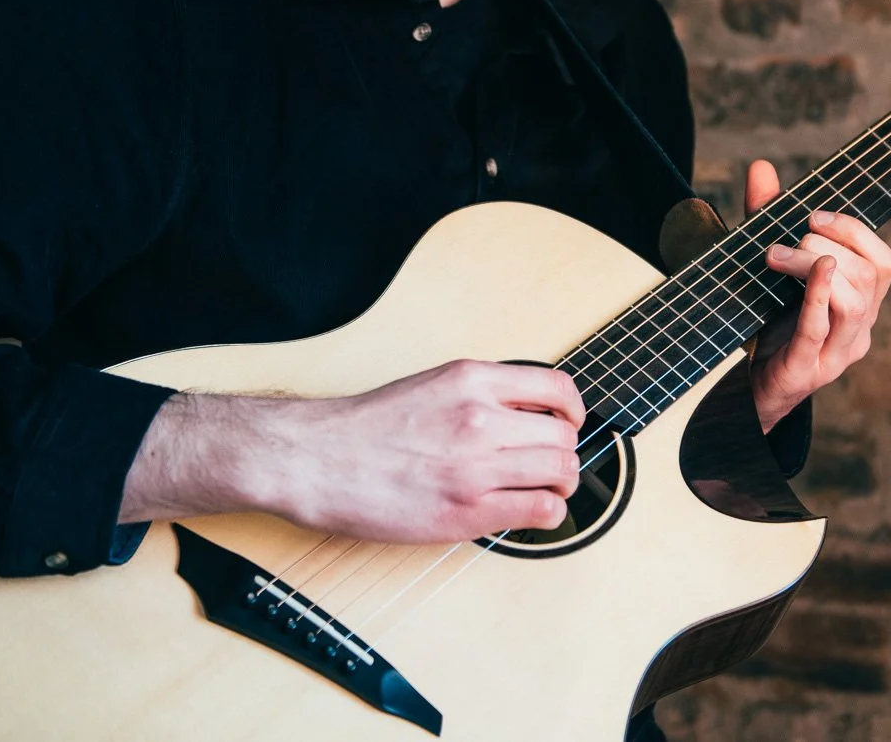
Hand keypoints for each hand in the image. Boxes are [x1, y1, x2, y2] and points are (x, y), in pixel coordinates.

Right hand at [271, 360, 584, 542]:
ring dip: (562, 483)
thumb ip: (480, 393)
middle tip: (552, 463)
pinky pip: (541, 510)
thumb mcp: (431, 384)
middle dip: (565, 452)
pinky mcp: (467, 511)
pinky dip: (549, 512)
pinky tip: (532, 510)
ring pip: (561, 472)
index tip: (568, 422)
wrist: (318, 460)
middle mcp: (479, 418)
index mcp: (470, 380)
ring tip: (546, 488)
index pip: (556, 388)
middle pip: (563, 436)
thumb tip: (527, 413)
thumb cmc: (365, 428)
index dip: (572, 410)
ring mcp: (475, 466)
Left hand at [743, 158, 890, 431]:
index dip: (855, 231)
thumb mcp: (770, 266)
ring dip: (814, 267)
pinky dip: (818, 296)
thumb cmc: (767, 322)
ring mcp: (837, 353)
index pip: (884, 262)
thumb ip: (768, 217)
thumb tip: (761, 166)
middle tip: (787, 240)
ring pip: (853, 302)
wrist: (745, 388)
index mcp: (861, 304)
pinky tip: (812, 271)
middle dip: (828, 245)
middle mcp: (859, 329)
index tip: (815, 217)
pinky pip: (822, 328)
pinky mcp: (809, 369)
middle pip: (868, 277)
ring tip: (777, 257)